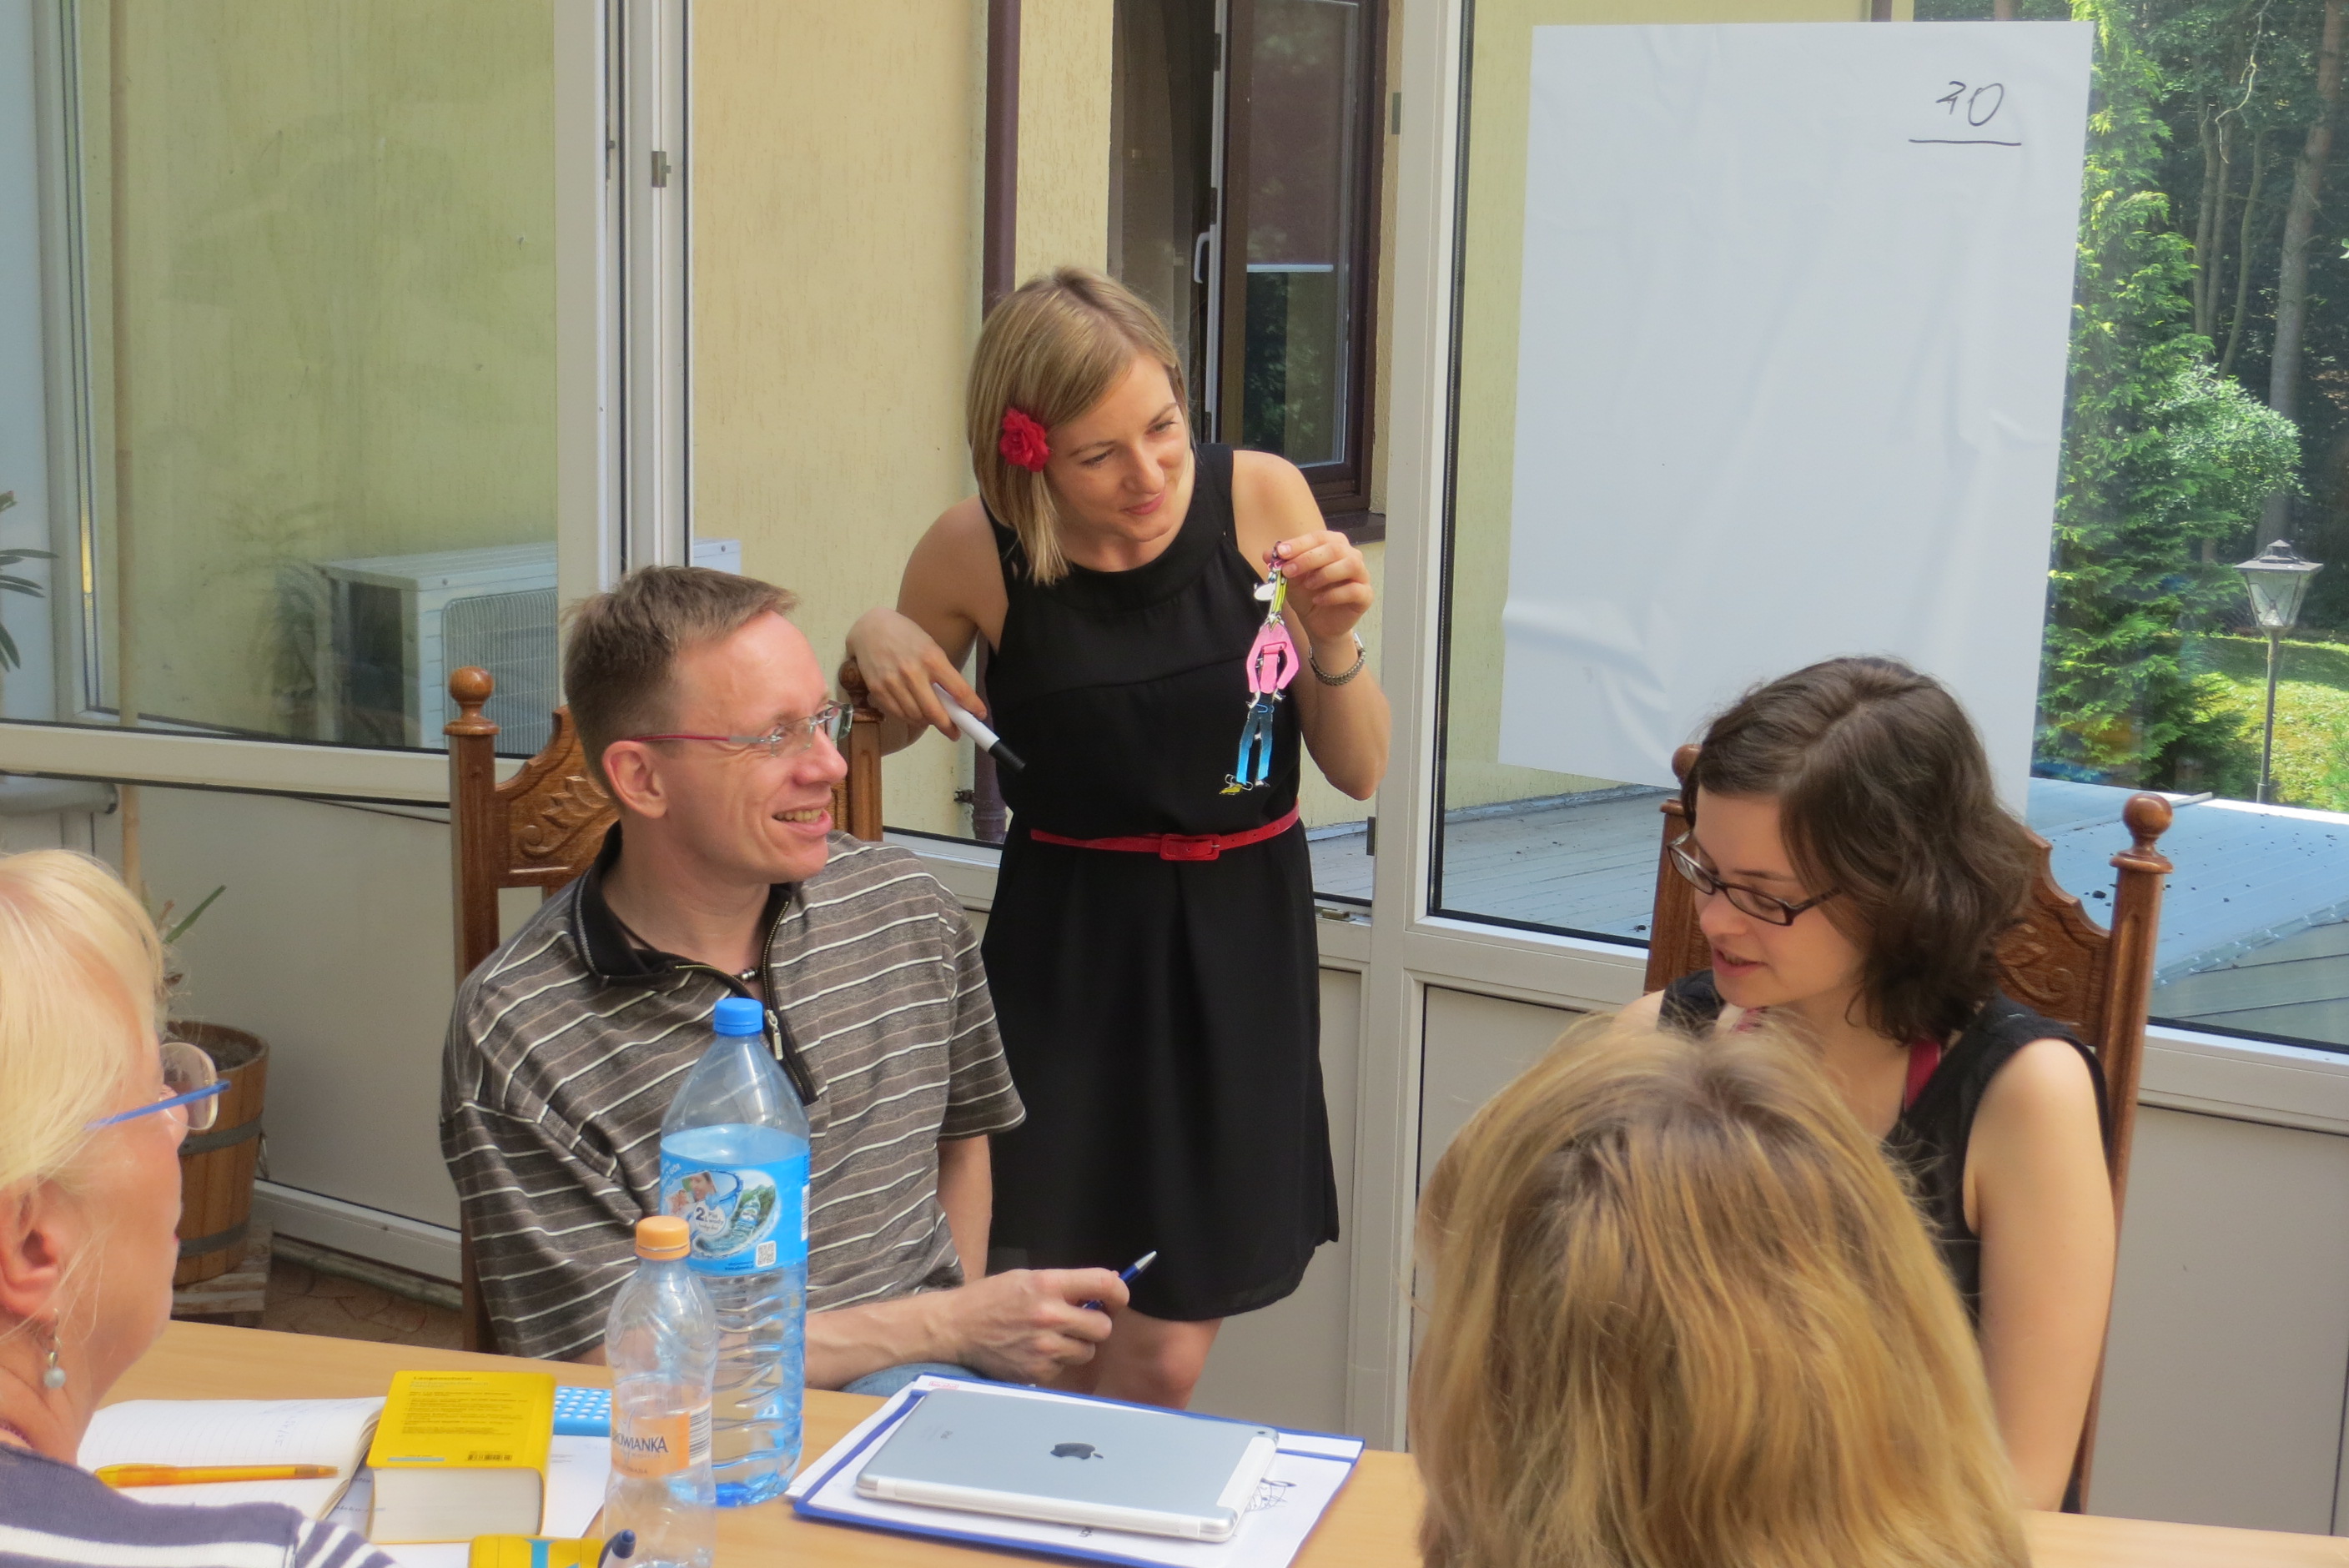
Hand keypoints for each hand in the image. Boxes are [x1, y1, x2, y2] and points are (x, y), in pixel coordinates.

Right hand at [844, 607, 982, 738]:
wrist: (871, 628)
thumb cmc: (906, 636)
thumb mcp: (931, 647)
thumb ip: (942, 673)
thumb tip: (955, 701)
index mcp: (932, 658)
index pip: (958, 690)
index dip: (972, 706)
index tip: (979, 715)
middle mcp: (913, 672)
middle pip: (935, 712)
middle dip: (948, 727)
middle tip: (955, 732)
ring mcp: (893, 682)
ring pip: (916, 717)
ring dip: (927, 723)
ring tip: (932, 719)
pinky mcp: (877, 690)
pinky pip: (898, 714)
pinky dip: (910, 718)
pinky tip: (915, 714)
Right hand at [929, 1268, 1127, 1382]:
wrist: (955, 1328)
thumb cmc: (991, 1299)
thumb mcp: (1027, 1278)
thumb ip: (1064, 1284)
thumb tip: (1104, 1288)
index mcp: (1047, 1285)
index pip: (1104, 1284)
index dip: (1120, 1291)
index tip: (1117, 1298)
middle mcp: (1049, 1316)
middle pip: (1103, 1326)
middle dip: (1096, 1324)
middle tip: (1081, 1321)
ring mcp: (1044, 1348)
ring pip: (1087, 1351)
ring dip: (1078, 1345)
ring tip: (1055, 1338)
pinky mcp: (1036, 1372)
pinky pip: (1064, 1368)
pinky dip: (1057, 1362)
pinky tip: (1036, 1352)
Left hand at [1269, 531, 1372, 648]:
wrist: (1318, 624)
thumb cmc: (1307, 595)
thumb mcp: (1290, 579)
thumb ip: (1282, 564)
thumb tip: (1267, 553)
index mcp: (1333, 545)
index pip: (1319, 537)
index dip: (1300, 543)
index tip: (1281, 552)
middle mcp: (1351, 556)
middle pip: (1335, 548)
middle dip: (1309, 558)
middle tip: (1289, 571)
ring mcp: (1361, 575)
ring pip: (1350, 565)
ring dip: (1325, 574)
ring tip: (1308, 585)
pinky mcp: (1365, 596)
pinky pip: (1355, 590)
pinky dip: (1334, 594)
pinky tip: (1318, 600)